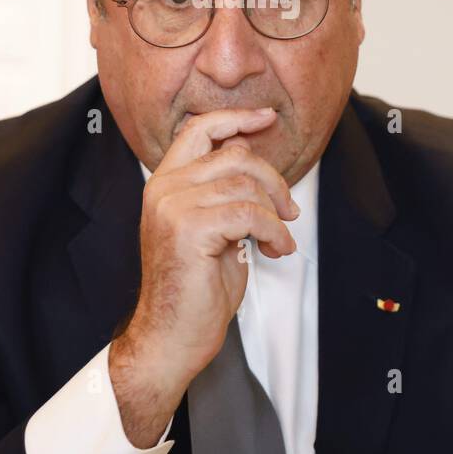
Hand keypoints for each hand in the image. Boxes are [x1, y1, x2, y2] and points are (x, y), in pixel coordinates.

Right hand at [109, 108, 299, 445]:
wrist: (171, 336)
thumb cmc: (195, 290)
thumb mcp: (214, 230)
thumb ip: (225, 193)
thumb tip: (252, 162)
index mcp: (164, 184)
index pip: (198, 130)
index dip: (236, 118)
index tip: (267, 116)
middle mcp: (163, 189)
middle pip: (233, 155)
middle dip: (273, 180)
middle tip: (289, 211)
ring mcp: (173, 206)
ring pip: (245, 184)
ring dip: (275, 213)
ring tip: (279, 239)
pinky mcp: (189, 229)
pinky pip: (250, 212)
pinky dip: (273, 230)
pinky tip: (275, 249)